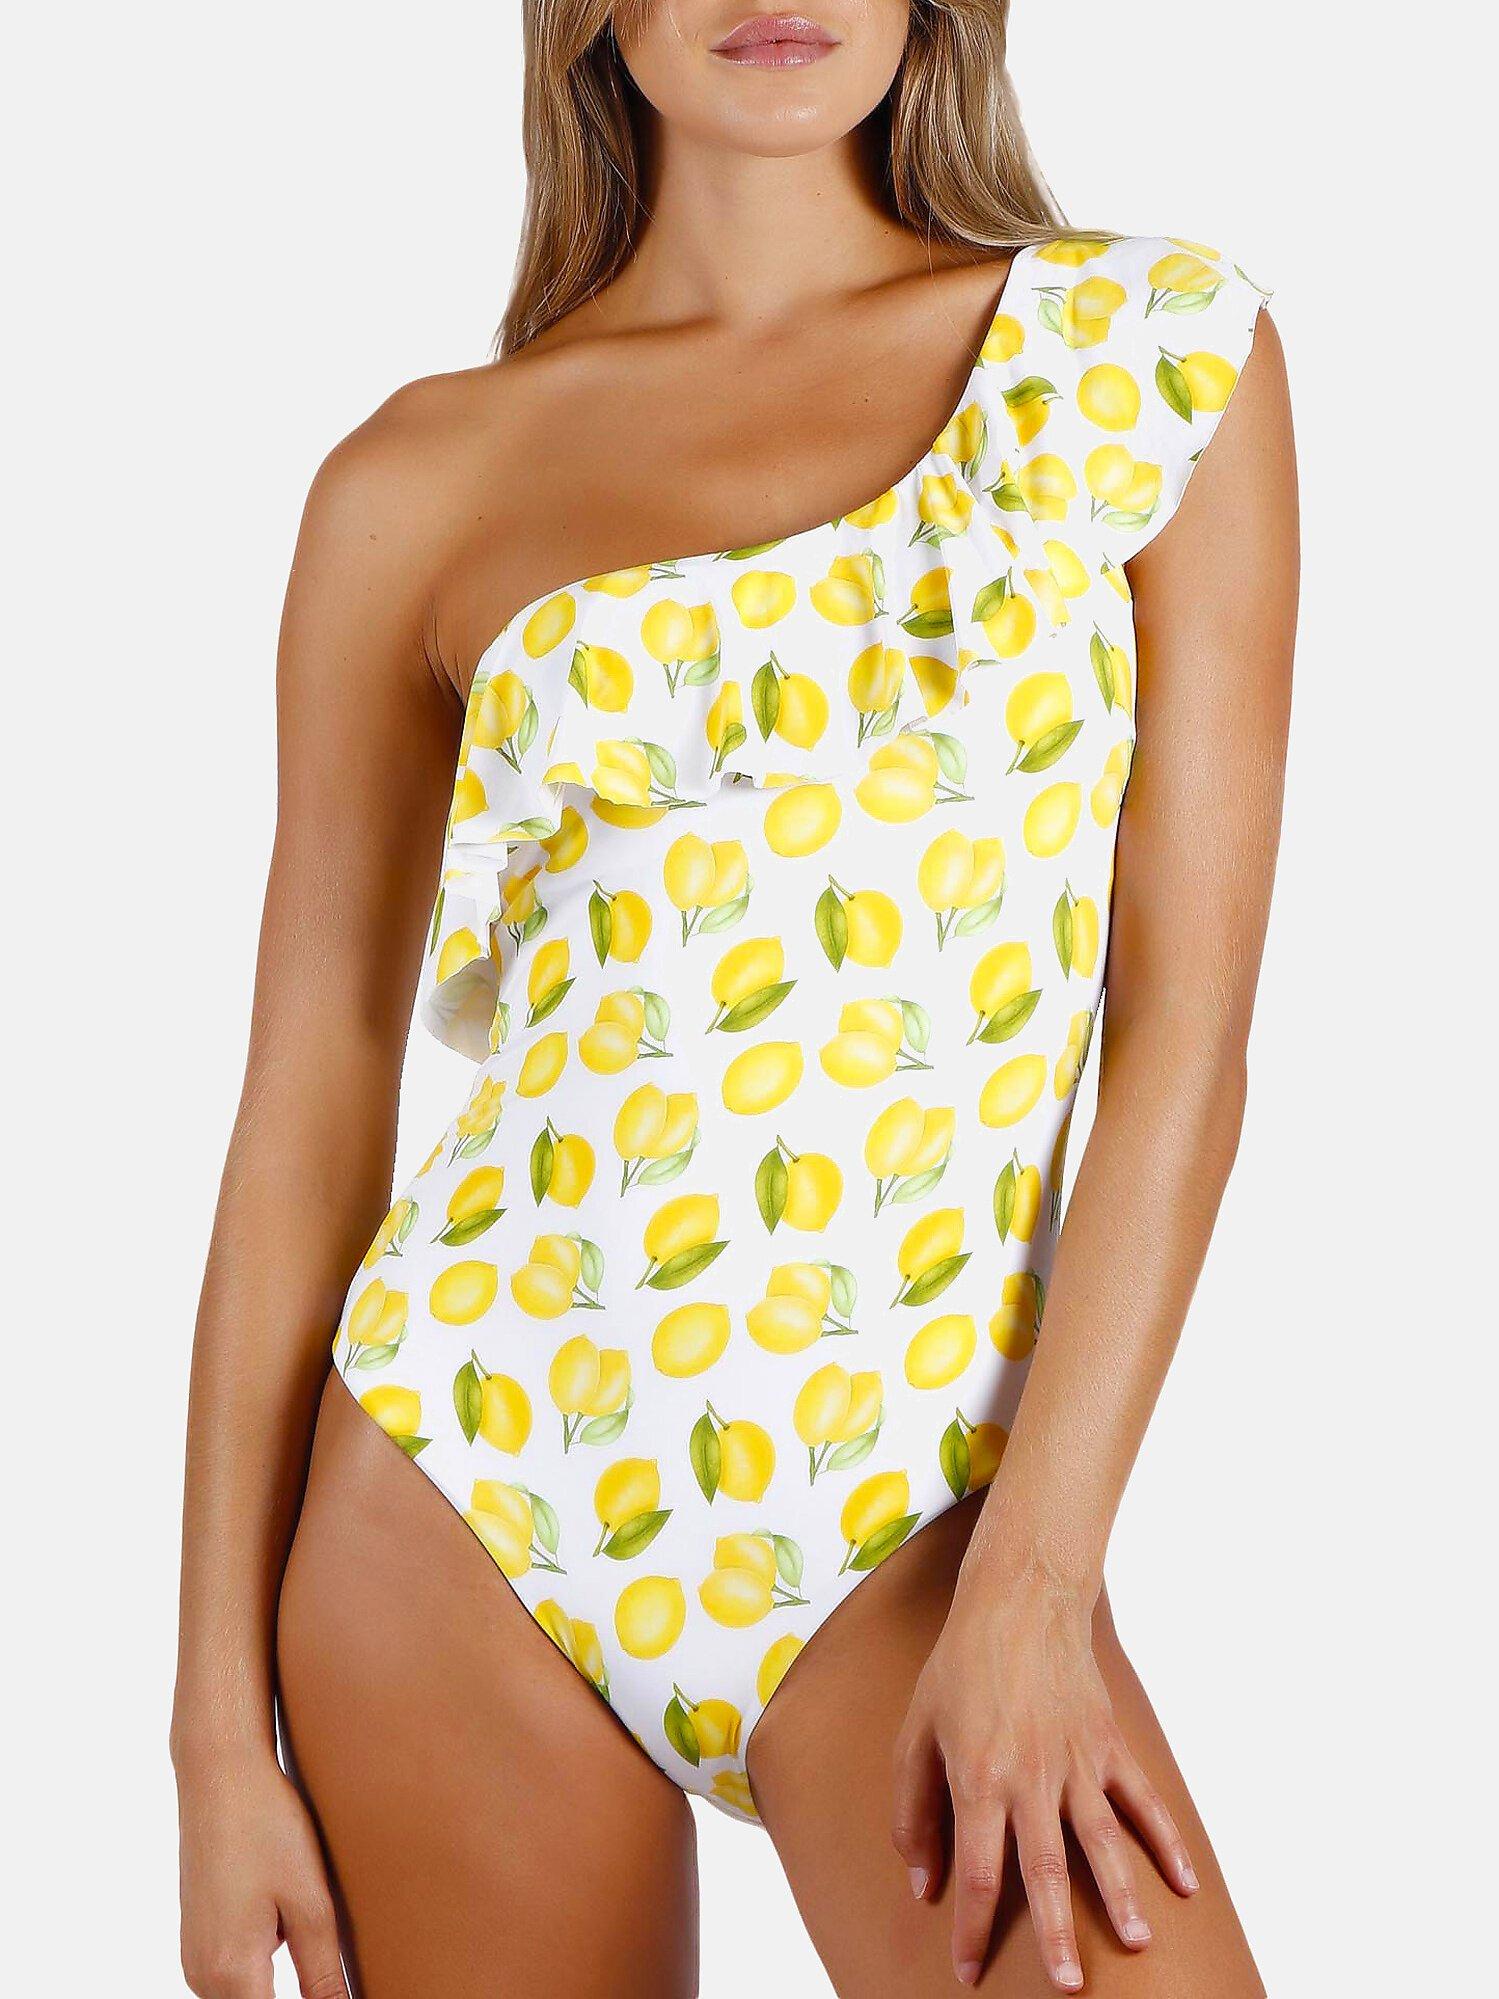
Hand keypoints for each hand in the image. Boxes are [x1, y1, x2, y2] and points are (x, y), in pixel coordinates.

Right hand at [177, 1743, 347, 1998]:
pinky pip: (232, 1978)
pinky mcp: (197, 1940)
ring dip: (278, 1990)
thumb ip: (323, 1975)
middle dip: (298, 1997)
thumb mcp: (310, 1902)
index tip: (339, 1992)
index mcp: (231, 1974)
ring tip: (310, 1946)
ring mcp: (195, 1960)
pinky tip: (288, 1931)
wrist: (218, 1773)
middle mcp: (202, 1978)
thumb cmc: (266, 1826)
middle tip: (328, 1966)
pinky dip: (262, 1973)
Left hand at [891, 1557, 1197, 1989]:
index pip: (978, 1870)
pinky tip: (1185, 1884)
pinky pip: (1142, 1800)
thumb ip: (912, 1810)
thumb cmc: (959, 1668)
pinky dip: (1166, 1842)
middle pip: (1045, 1868)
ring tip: (1138, 1944)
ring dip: (1122, 1895)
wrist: (1018, 1601)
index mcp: (978, 1777)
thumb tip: (921, 1881)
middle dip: (1057, 1933)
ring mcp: (1076, 1762)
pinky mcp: (1108, 1745)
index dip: (972, 1927)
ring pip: (1101, 1840)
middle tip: (1069, 1986)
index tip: (969, 1971)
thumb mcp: (914, 1733)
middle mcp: (1031, 1777)